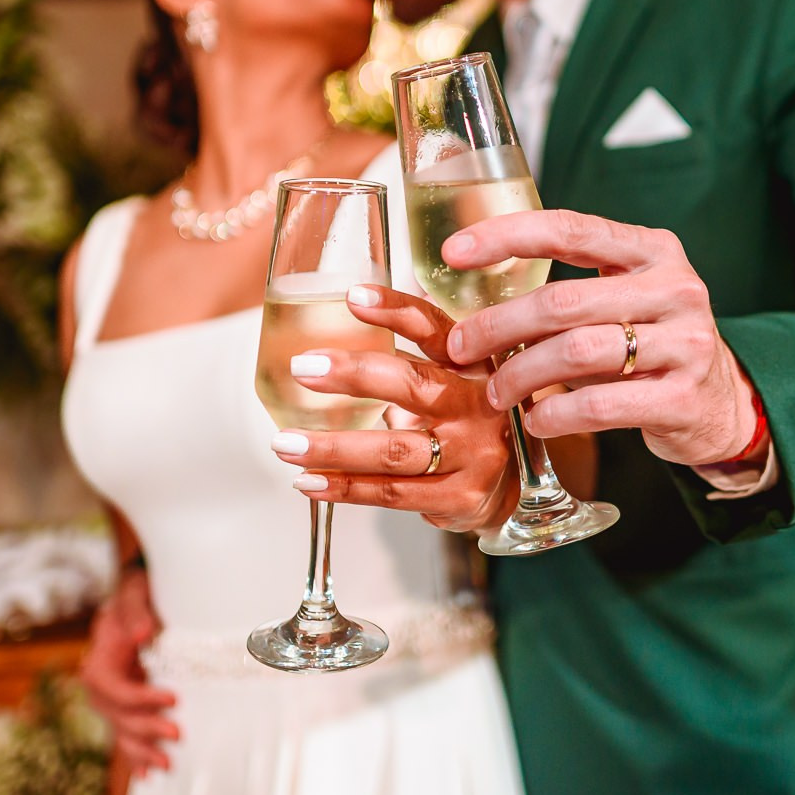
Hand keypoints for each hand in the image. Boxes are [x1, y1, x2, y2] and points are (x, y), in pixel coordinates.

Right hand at [79, 569, 178, 777]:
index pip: (112, 688)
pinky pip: (125, 735)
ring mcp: (110, 699)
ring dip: (142, 751)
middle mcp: (99, 684)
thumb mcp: (134, 593)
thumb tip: (143, 633)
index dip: (139, 698)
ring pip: (121, 732)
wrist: (135, 599)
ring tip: (167, 765)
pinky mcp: (124, 706)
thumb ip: (136, 612)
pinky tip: (146, 775)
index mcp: (99, 659)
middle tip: (178, 733)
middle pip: (117, 716)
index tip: (173, 698)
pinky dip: (135, 755)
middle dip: (146, 728)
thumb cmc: (136, 594)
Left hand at [270, 285, 519, 532]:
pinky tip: (310, 481)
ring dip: (334, 447)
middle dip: (354, 375)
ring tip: (285, 444)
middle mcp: (479, 405)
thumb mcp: (452, 381)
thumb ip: (411, 358)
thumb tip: (339, 330)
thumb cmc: (465, 424)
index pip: (435, 329)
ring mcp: (473, 454)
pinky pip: (394, 493)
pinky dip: (347, 488)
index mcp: (473, 364)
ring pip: (395, 450)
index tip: (352, 298)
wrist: (510, 489)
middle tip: (302, 368)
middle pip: (415, 385)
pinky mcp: (460, 496)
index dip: (396, 311)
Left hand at [443, 209, 759, 466]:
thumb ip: (571, 288)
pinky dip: (554, 415)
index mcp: (653, 250)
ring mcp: (686, 343)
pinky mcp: (683, 397)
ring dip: (520, 375)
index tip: (452, 252)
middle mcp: (675, 288)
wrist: (722, 400)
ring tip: (496, 392)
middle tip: (461, 347)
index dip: (507, 236)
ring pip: (576, 353)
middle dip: (498, 325)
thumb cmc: (652, 342)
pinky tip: (536, 420)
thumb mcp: (625, 296)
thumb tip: (474, 295)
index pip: (570, 230)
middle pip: (562, 301)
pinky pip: (599, 406)